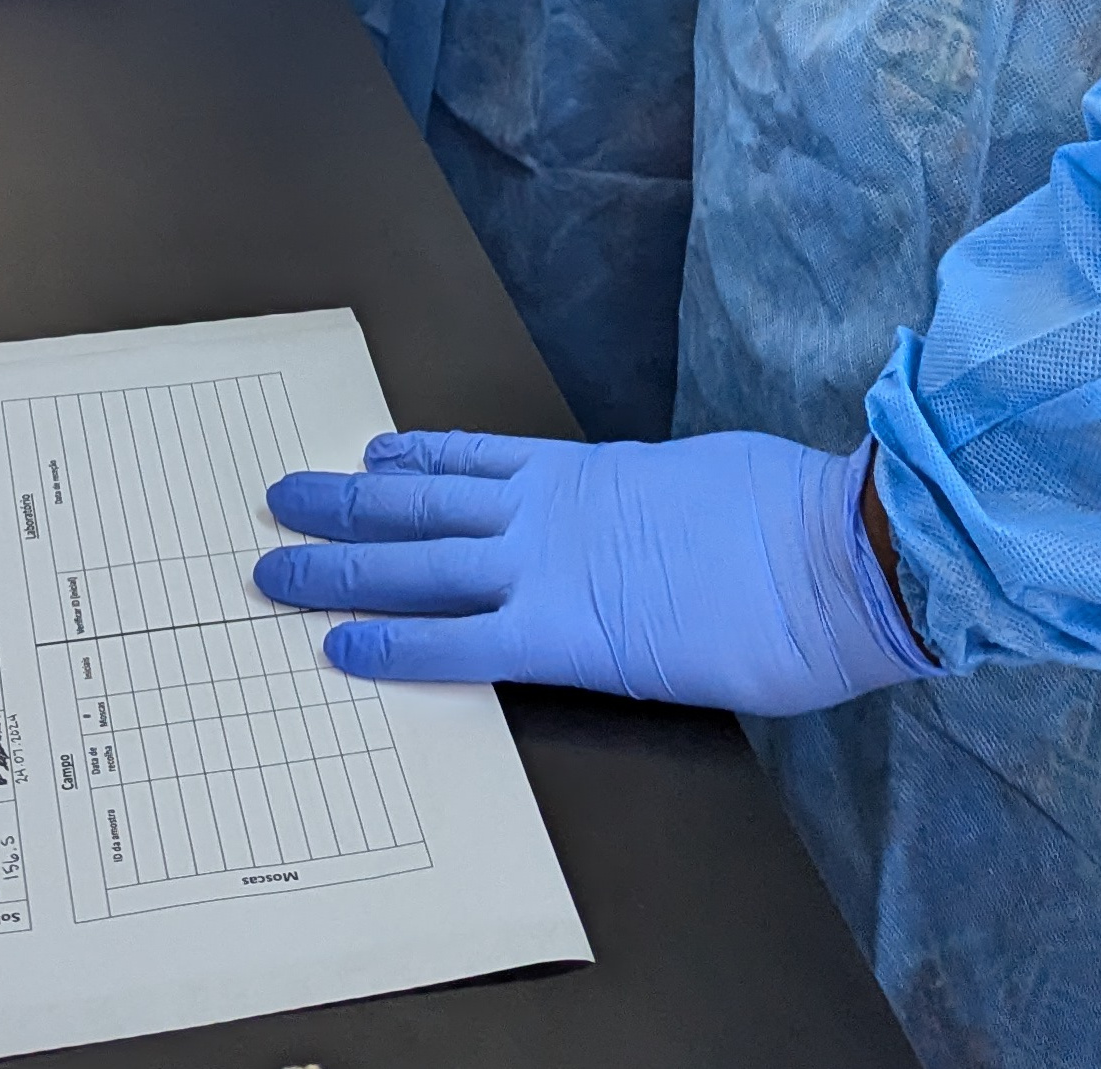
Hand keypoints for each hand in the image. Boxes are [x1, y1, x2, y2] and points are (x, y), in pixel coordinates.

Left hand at [253, 428, 936, 713]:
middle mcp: (549, 511)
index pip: (479, 460)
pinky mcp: (559, 636)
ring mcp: (547, 568)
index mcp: (591, 471)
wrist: (822, 554)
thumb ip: (665, 496)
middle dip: (344, 506)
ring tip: (277, 563)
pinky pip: (454, 639)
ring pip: (415, 562)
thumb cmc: (788, 514)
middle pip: (421, 504)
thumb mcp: (712, 477)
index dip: (416, 460)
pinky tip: (340, 645)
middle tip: (281, 499)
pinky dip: (393, 641)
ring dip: (339, 566)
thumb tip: (669, 509)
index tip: (370, 455)